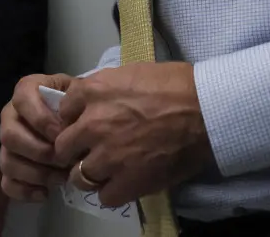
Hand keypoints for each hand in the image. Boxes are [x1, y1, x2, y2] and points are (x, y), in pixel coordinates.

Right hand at [0, 73, 73, 200]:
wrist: (77, 116)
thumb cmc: (77, 103)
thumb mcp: (79, 92)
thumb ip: (74, 103)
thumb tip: (72, 131)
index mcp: (26, 91)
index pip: (22, 100)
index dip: (41, 119)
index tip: (62, 133)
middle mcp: (10, 116)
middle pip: (9, 136)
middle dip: (39, 151)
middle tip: (64, 160)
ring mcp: (7, 143)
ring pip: (7, 162)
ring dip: (36, 174)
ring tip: (62, 177)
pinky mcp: (9, 166)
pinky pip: (7, 183)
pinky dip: (25, 191)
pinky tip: (46, 193)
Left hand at [55, 62, 213, 207]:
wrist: (206, 110)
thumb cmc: (177, 85)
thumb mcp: (133, 72)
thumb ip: (107, 88)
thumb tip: (96, 101)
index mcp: (94, 91)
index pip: (63, 109)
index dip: (74, 118)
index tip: (85, 123)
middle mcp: (92, 124)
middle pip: (63, 146)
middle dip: (75, 149)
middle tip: (91, 150)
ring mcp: (107, 156)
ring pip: (78, 176)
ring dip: (90, 174)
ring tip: (107, 171)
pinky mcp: (125, 182)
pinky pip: (104, 196)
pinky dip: (112, 192)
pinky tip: (125, 183)